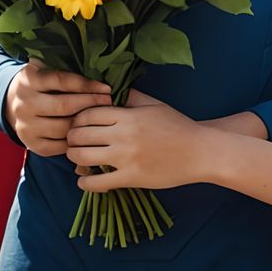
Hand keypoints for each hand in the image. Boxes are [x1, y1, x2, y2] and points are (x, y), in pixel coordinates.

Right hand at [3, 61, 112, 156]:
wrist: (10, 105)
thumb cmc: (39, 86)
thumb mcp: (45, 71)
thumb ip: (66, 73)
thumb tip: (99, 81)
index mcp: (28, 80)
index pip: (62, 81)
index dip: (87, 85)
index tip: (106, 88)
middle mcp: (24, 104)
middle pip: (64, 105)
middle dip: (91, 103)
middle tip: (108, 102)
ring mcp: (26, 126)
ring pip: (64, 128)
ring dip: (86, 123)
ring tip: (101, 118)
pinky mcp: (32, 144)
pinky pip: (60, 146)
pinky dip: (77, 140)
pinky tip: (88, 132)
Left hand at [65, 91, 211, 190]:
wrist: (200, 151)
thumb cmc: (177, 126)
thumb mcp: (153, 104)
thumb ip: (129, 96)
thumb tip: (107, 88)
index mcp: (128, 115)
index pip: (88, 114)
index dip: (77, 118)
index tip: (77, 123)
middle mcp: (123, 135)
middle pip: (80, 134)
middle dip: (71, 137)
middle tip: (72, 140)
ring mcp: (126, 158)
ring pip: (83, 156)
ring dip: (74, 157)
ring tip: (76, 157)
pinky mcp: (132, 178)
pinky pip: (98, 182)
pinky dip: (85, 182)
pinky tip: (83, 179)